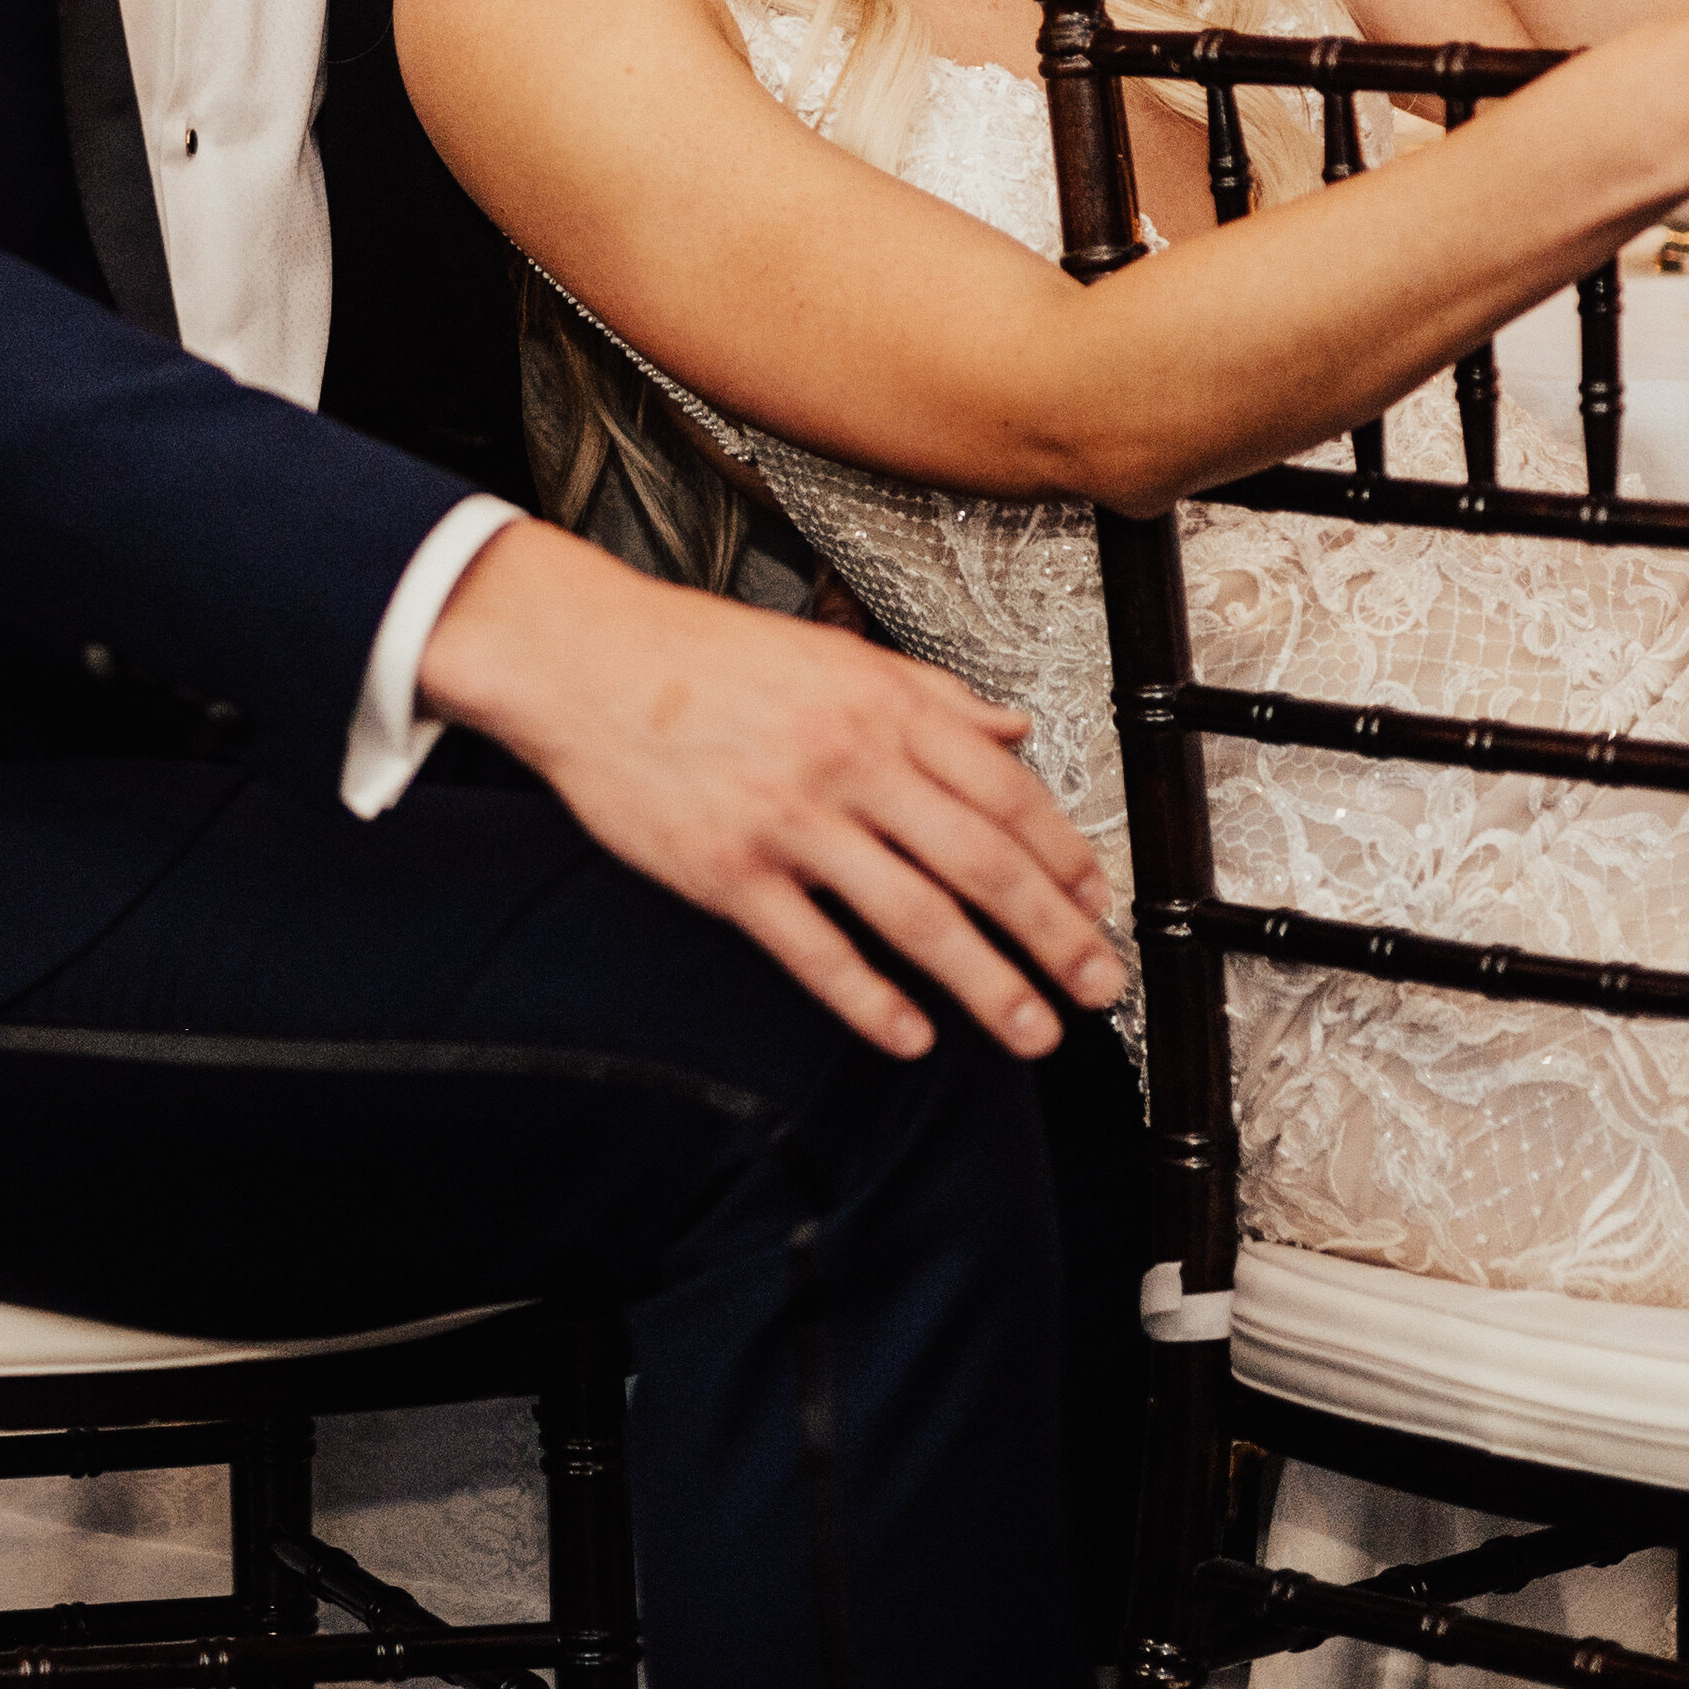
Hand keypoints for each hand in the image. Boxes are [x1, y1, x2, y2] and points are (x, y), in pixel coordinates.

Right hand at [418, 518, 1126, 1061]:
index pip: (1004, 791)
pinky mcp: (730, 872)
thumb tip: (1015, 725)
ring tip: (1033, 1029)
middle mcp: (850, 761)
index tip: (1098, 905)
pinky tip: (911, 1034)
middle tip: (1098, 984)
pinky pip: (816, 950)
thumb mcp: (837, 654)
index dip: (1064, 856)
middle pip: (980, 862)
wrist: (590, 661)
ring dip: (986, 983)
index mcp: (883, 706)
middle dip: (1053, 935)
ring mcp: (790, 820)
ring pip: (915, 915)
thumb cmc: (707, 657)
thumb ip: (933, 694)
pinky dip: (871, 1001)